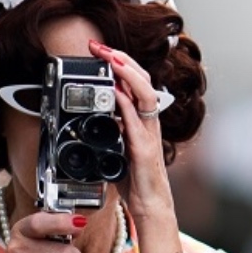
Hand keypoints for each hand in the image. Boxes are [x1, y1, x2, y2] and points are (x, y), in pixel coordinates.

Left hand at [88, 40, 173, 219]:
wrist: (151, 206)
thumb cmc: (137, 180)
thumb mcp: (120, 147)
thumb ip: (114, 129)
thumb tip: (103, 116)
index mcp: (143, 120)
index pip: (136, 82)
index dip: (121, 63)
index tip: (101, 51)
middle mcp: (149, 122)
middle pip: (142, 80)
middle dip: (121, 59)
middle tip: (100, 46)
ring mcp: (148, 133)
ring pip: (144, 93)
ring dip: (126, 73)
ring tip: (111, 59)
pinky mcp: (144, 148)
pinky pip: (136, 120)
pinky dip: (125, 103)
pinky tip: (116, 91)